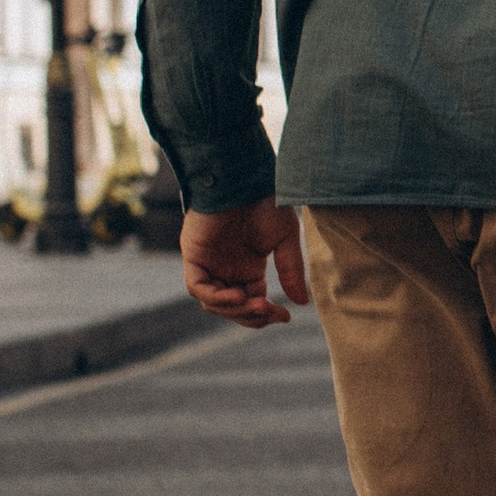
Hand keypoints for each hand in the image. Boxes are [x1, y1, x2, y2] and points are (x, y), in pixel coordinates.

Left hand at [182, 198, 310, 327]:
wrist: (245, 178)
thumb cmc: (266, 201)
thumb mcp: (285, 240)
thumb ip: (291, 271)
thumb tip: (302, 303)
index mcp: (248, 267)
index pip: (252, 302)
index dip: (266, 315)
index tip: (286, 317)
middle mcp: (226, 269)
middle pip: (233, 308)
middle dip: (251, 316)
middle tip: (270, 312)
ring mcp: (209, 263)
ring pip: (214, 302)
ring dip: (236, 309)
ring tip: (257, 303)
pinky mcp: (194, 255)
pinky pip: (198, 287)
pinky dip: (216, 296)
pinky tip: (238, 294)